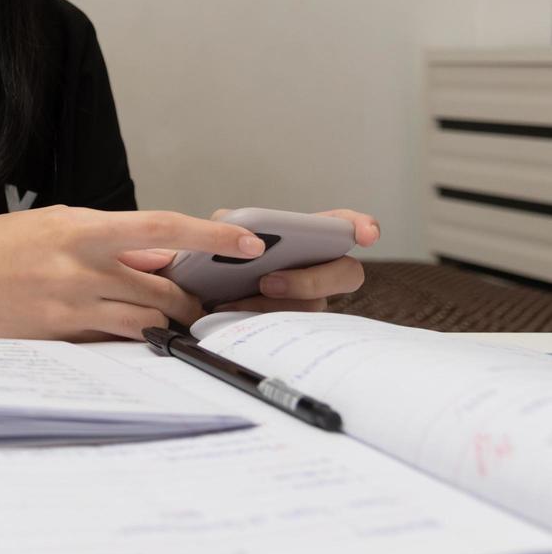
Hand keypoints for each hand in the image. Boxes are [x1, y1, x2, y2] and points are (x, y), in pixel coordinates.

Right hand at [0, 206, 266, 341]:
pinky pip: (109, 343)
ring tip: (174, 328)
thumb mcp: (48, 226)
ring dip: (167, 328)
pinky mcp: (57, 339)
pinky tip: (127, 339)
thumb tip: (151, 255)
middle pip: (162, 292)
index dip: (211, 240)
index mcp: (80, 230)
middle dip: (190, 304)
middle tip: (201, 308)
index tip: (249, 245)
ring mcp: (69, 307)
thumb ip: (101, 240)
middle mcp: (80, 268)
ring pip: (143, 323)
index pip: (162, 229)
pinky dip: (126, 340)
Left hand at [120, 208, 376, 313]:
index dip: (361, 227)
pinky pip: (288, 329)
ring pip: (312, 307)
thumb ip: (234, 224)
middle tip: (267, 281)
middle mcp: (314, 270)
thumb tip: (248, 235)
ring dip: (272, 304)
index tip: (366, 235)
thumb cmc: (212, 258)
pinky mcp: (287, 326)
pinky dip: (256, 319)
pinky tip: (228, 313)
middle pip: (345, 274)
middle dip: (311, 280)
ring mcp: (305, 301)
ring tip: (230, 301)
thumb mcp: (218, 234)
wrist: (187, 292)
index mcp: (304, 239)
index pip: (342, 227)